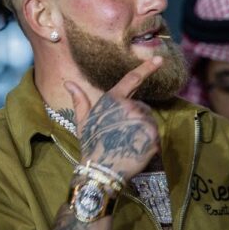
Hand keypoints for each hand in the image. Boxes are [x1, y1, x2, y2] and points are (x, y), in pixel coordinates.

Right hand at [65, 56, 162, 181]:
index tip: (160, 59)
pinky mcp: (152, 135)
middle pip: (141, 107)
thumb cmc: (91, 145)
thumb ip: (79, 100)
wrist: (102, 170)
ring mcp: (142, 121)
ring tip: (127, 143)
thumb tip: (68, 82)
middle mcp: (129, 107)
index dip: (147, 68)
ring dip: (142, 130)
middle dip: (134, 118)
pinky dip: (148, 143)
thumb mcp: (82, 121)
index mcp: (113, 100)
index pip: (132, 79)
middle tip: (120, 135)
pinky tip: (135, 150)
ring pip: (148, 121)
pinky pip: (154, 135)